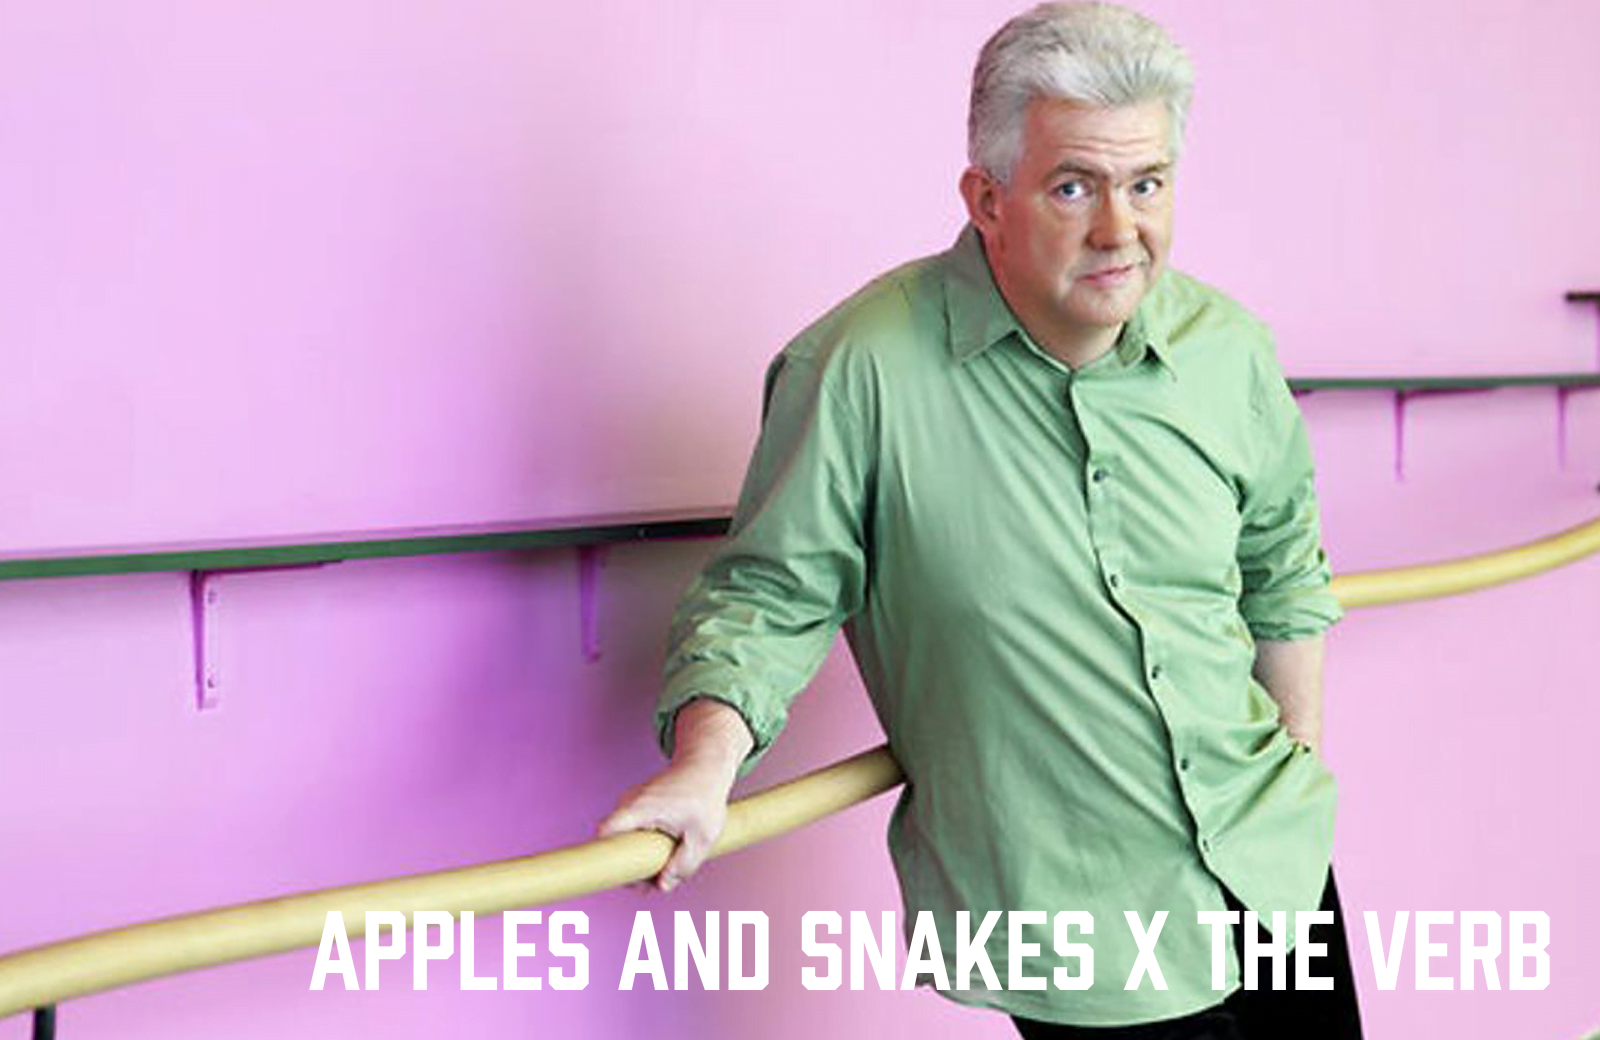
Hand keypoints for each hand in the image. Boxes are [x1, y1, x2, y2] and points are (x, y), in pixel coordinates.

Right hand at [596, 754, 734, 893]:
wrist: (705, 766)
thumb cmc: (705, 797)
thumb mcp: (702, 836)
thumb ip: (684, 865)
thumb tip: (662, 886)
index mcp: (641, 808)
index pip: (607, 831)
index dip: (608, 855)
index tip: (625, 872)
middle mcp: (629, 803)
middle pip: (615, 842)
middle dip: (632, 864)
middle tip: (655, 878)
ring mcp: (631, 803)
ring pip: (625, 838)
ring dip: (641, 854)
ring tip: (667, 860)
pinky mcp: (638, 806)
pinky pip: (633, 830)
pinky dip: (645, 843)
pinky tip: (667, 847)